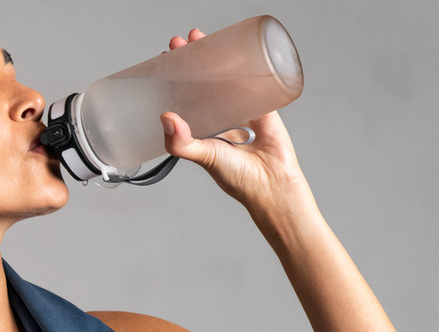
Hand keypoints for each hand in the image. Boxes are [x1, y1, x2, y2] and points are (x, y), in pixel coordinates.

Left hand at [161, 30, 308, 212]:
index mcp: (201, 129)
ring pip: (226, 79)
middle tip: (180, 43)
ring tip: (201, 39)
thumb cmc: (238, 178)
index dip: (173, 79)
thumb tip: (166, 117)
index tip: (164, 60)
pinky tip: (237, 50)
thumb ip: (183, 143)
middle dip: (191, 62)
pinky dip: (247, 67)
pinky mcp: (264, 107)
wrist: (274, 185)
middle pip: (201, 82)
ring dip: (216, 58)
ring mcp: (241, 111)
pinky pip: (254, 83)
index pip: (182, 97)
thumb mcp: (204, 157)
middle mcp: (219, 118)